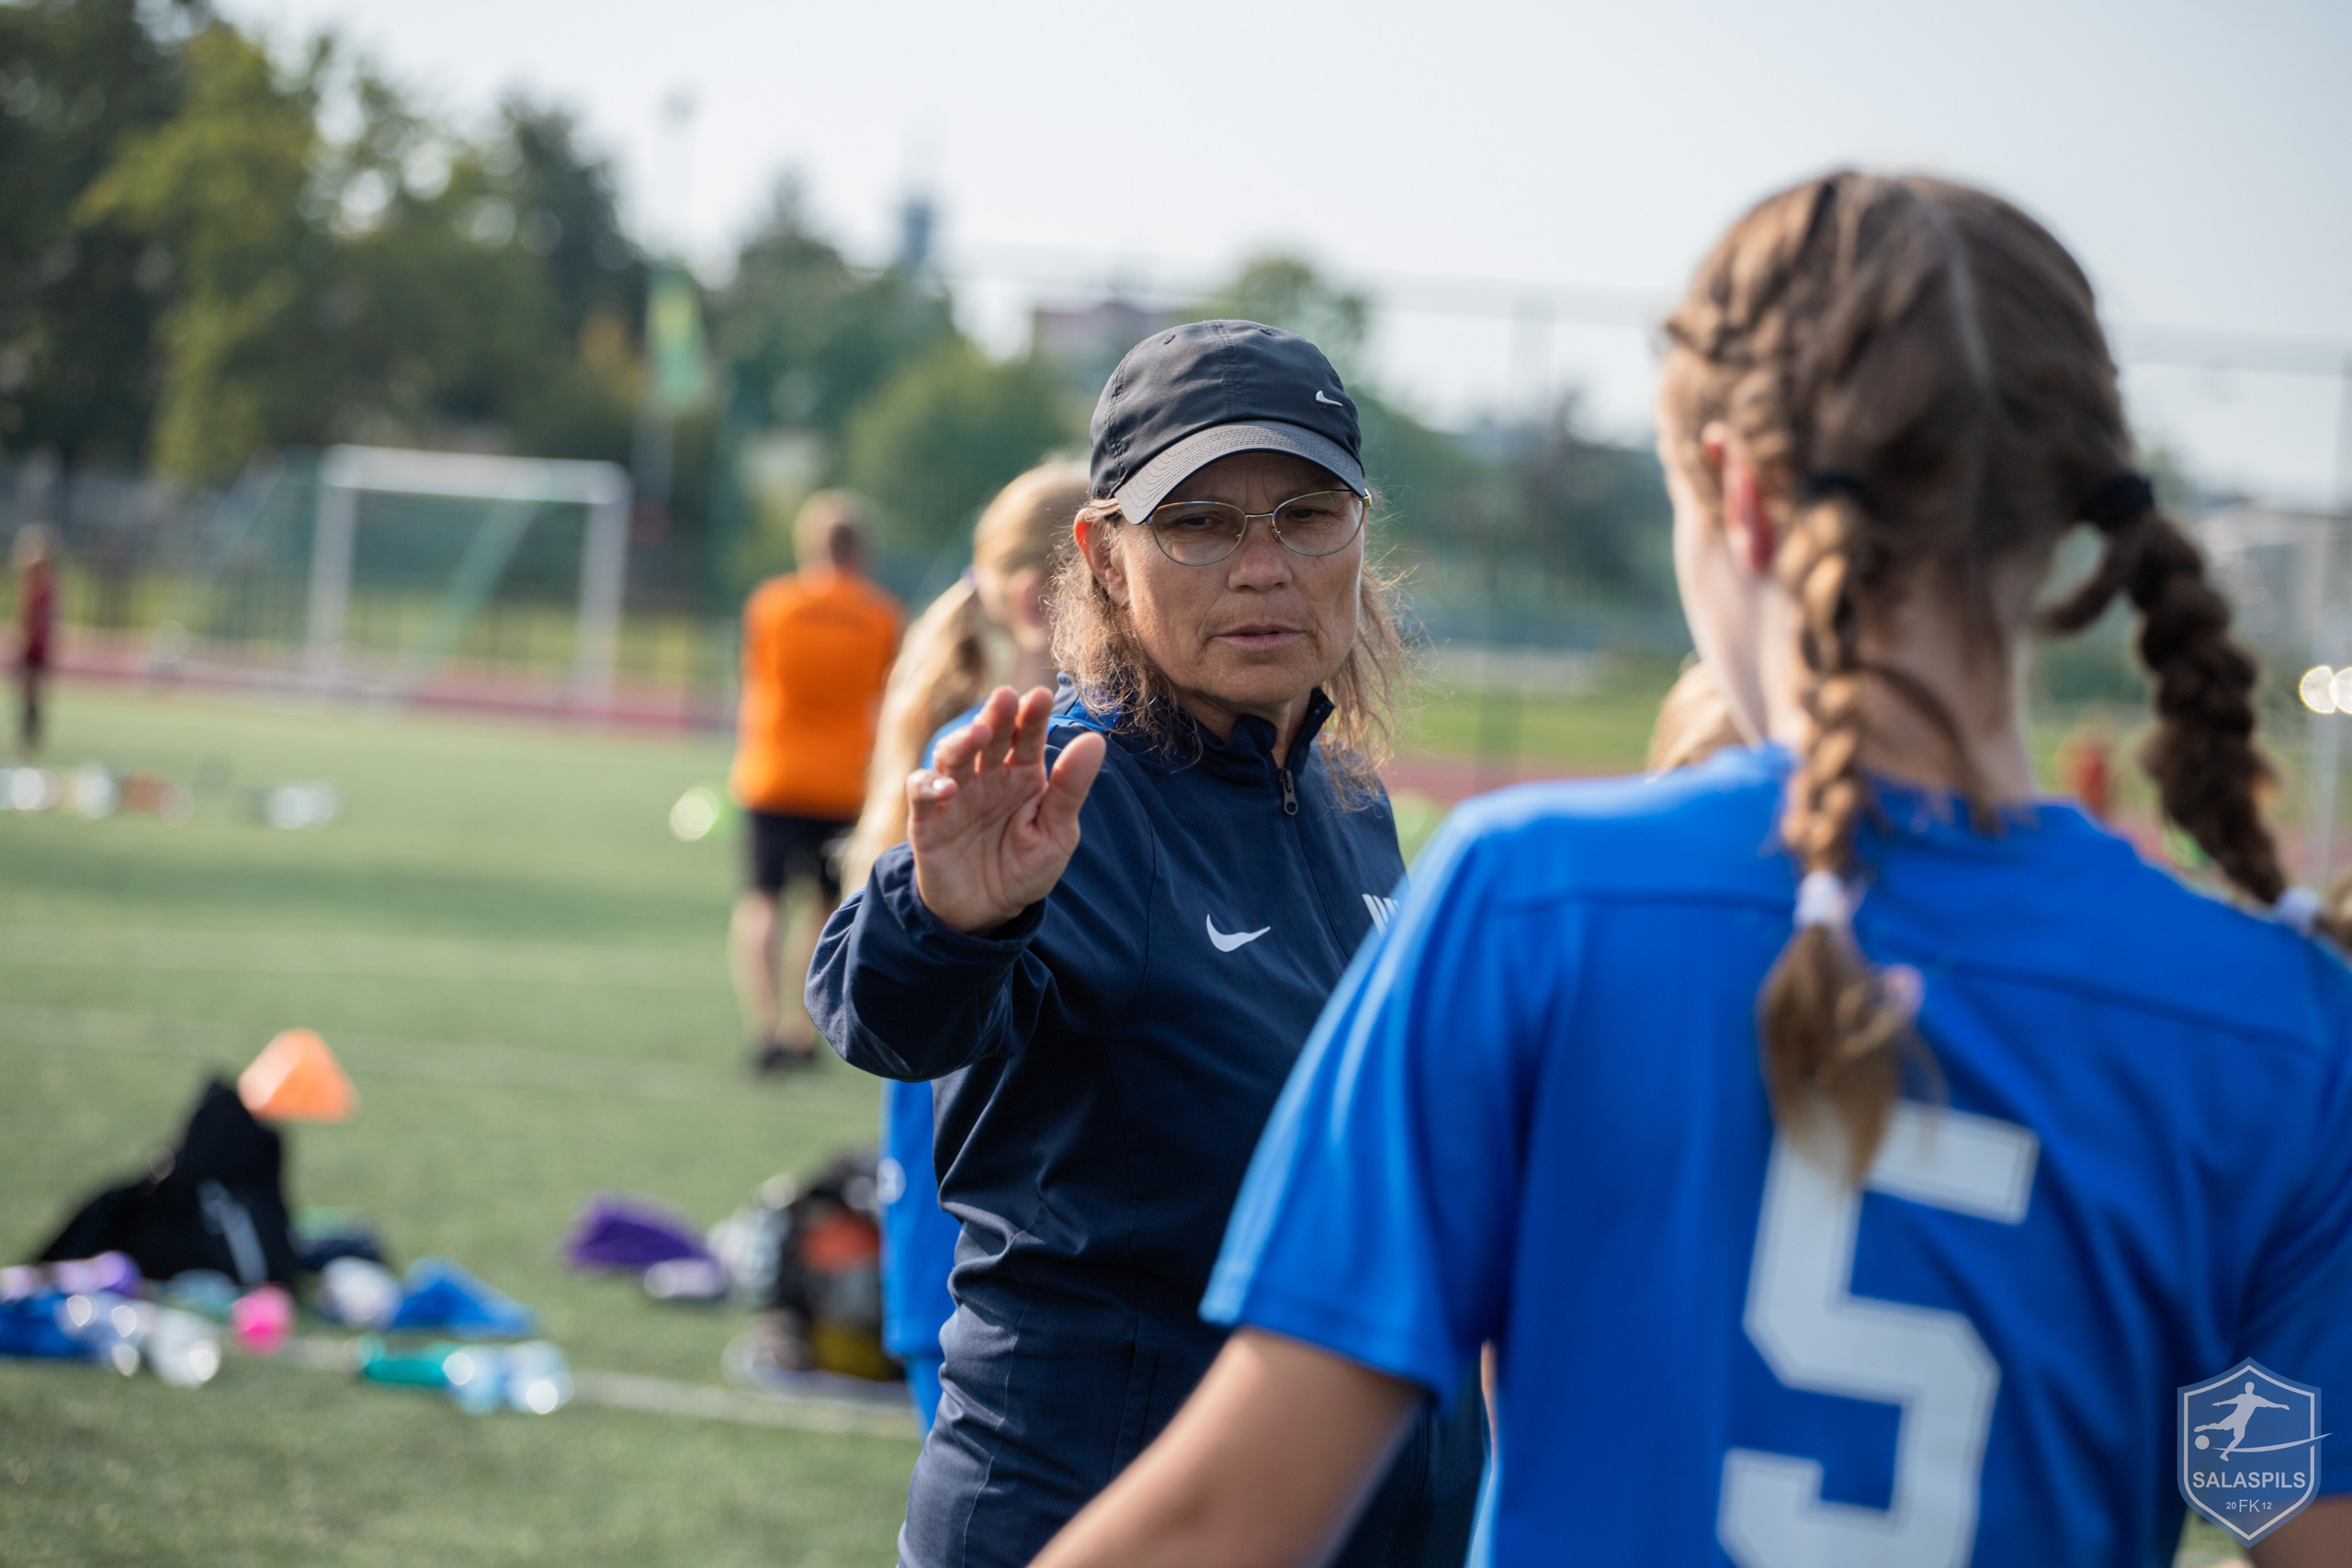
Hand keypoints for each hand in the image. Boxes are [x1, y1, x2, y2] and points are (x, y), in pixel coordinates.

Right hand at [908, 685, 1105, 934]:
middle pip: (990, 736)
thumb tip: (1096, 740)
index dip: (1033, 716)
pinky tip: (948, 786)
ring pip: (952, 755)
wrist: (988, 913)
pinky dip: (929, 784)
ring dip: (963, 740)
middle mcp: (987, 777)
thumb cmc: (1025, 868)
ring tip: (979, 733)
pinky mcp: (927, 819)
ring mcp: (955, 795)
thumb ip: (1070, 788)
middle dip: (997, 716)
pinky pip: (921, 792)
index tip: (1041, 696)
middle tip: (1006, 698)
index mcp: (1023, 775)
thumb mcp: (1056, 832)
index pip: (1028, 737)